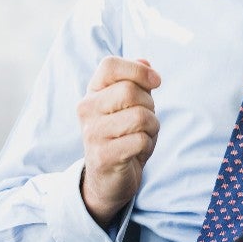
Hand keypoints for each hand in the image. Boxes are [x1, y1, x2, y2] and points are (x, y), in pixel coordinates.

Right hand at [76, 56, 161, 225]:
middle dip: (150, 105)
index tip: (155, 82)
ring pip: (140, 116)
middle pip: (129, 91)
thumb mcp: (131, 106)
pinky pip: (140, 140)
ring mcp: (92, 133)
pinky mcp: (103, 156)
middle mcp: (86, 109)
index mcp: (92, 92)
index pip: (109, 65)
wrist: (108, 179)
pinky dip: (148, 146)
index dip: (138, 70)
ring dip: (152, 127)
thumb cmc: (123, 136)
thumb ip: (136, 82)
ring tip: (142, 136)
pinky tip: (137, 152)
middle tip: (146, 119)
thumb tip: (145, 62)